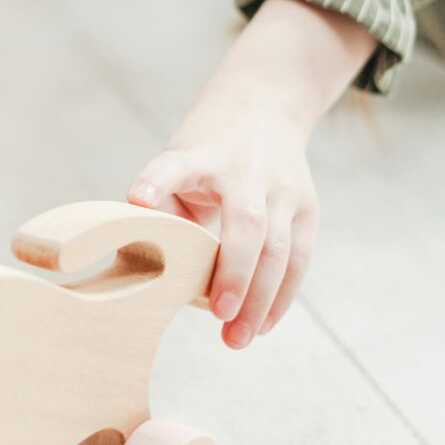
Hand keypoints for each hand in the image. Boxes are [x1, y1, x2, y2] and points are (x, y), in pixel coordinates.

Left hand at [126, 0, 375, 348]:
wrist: (265, 104)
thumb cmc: (205, 152)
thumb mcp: (175, 163)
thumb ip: (163, 209)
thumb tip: (148, 271)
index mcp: (199, 156)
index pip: (173, 167)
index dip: (155, 183)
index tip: (136, 198)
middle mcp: (245, 170)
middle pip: (246, 223)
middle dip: (233, 273)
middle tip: (217, 315)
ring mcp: (282, 188)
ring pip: (281, 248)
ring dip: (260, 299)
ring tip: (235, 339)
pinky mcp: (308, 207)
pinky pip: (300, 259)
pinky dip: (281, 297)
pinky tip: (261, 325)